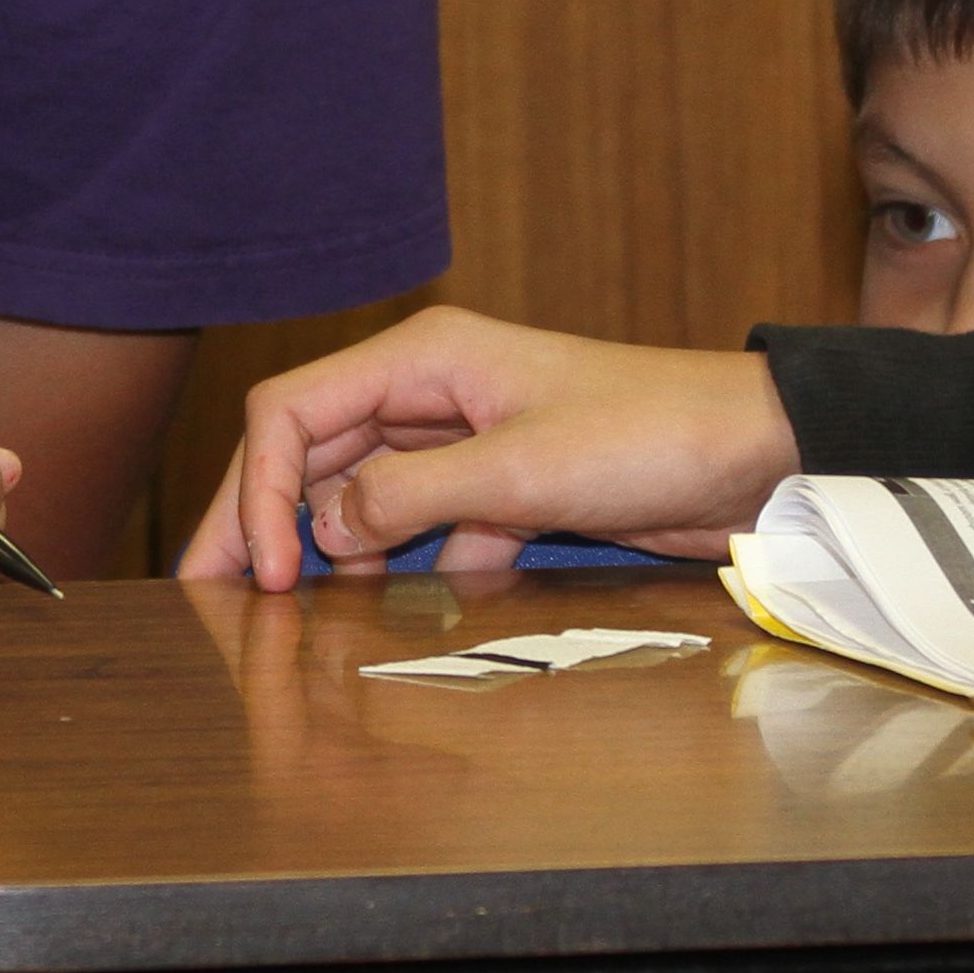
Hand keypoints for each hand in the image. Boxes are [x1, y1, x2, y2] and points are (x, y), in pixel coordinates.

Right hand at [178, 311, 796, 590]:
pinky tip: (398, 608)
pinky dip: (407, 564)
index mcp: (425, 357)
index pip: (294, 412)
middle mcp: (434, 391)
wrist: (759, 450)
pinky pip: (427, 526)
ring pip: (364, 493)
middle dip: (263, 519)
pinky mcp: (506, 487)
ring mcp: (469, 440)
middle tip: (214, 592)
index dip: (258, 489)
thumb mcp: (522, 469)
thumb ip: (410, 496)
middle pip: (313, 452)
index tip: (263, 571)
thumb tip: (322, 527)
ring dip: (332, 547)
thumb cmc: (656, 432)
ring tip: (296, 615)